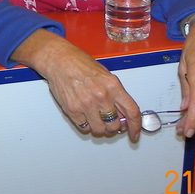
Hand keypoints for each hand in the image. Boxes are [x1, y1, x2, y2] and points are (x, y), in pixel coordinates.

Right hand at [14, 30, 142, 141]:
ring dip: (99, 127)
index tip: (134, 134)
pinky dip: (85, 123)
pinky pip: (84, 127)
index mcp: (113, 86)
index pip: (131, 112)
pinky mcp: (72, 110)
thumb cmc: (81, 64)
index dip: (135, 126)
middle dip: (113, 126)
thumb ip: (115, 95)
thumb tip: (121, 114)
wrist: (59, 60)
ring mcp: (86, 104)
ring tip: (94, 117)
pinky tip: (83, 113)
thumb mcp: (105, 75)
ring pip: (99, 130)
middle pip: (114, 125)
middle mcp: (101, 96)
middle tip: (108, 121)